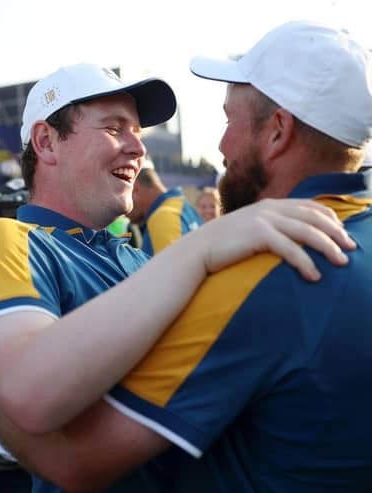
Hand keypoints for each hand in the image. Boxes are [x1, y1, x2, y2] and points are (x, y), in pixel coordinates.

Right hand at [199, 198, 355, 280]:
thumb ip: (267, 227)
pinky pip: (290, 249)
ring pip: (307, 232)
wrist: (197, 250)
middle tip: (351, 248)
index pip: (309, 206)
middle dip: (337, 232)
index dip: (330, 218)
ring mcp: (263, 219)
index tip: (342, 232)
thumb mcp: (247, 229)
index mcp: (269, 205)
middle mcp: (269, 208)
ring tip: (342, 262)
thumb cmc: (222, 245)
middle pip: (313, 217)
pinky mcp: (258, 234)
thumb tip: (285, 238)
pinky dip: (306, 263)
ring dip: (328, 247)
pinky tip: (314, 276)